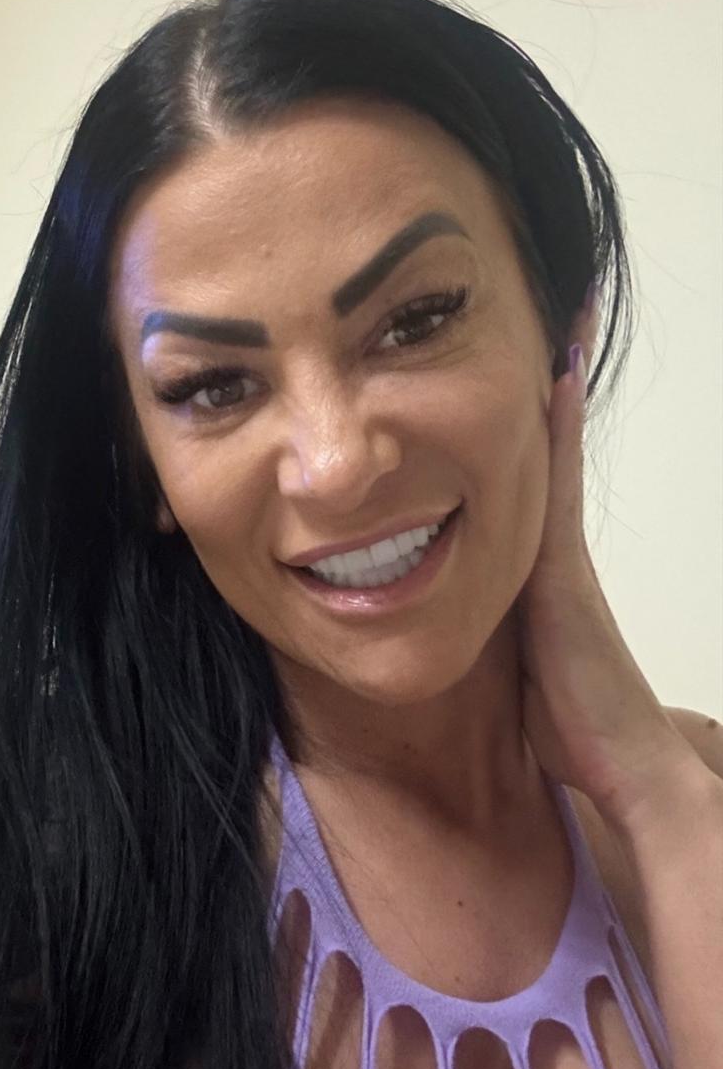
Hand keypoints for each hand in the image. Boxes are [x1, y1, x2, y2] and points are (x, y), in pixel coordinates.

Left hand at [514, 293, 701, 843]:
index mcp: (532, 569)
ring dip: (555, 390)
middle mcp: (549, 548)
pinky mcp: (564, 563)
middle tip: (553, 310)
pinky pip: (557, 479)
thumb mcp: (517, 668)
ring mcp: (560, 550)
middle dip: (549, 388)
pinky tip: (554, 374)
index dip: (533, 429)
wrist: (621, 758)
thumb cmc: (569, 723)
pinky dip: (558, 427)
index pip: (528, 482)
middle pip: (544, 451)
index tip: (530, 368)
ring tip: (557, 316)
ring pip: (549, 453)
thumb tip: (446, 621)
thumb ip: (493, 635)